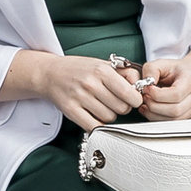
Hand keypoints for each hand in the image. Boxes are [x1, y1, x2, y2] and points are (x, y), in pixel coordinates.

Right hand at [16, 50, 146, 129]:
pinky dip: (98, 124)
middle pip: (122, 108)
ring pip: (110, 118)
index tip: (132, 99)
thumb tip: (140, 85)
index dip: (135, 99)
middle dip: (122, 107)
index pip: (130, 94)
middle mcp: (90, 84)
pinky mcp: (70, 110)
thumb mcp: (102, 64)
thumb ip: (124, 74)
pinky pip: (94, 126)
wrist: (49, 74)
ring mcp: (79, 98)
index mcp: (101, 70)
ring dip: (109, 115)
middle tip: (115, 101)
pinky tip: (95, 116)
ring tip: (101, 105)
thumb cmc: (79, 69)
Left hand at [138, 42, 190, 120]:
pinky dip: (158, 120)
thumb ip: (150, 70)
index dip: (157, 94)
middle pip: (174, 111)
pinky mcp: (190, 119)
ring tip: (147, 104)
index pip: (176, 94)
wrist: (190, 77)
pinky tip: (152, 111)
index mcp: (190, 82)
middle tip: (145, 98)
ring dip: (154, 114)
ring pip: (172, 121)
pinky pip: (173, 126)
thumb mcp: (161, 63)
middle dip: (154, 106)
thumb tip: (145, 85)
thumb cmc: (175, 71)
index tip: (147, 89)